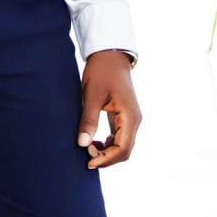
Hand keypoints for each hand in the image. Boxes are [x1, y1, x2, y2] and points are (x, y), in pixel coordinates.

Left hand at [78, 50, 140, 169]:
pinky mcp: (124, 115)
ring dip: (107, 152)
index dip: (106, 160)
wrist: (109, 54)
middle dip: (106, 158)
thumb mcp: (92, 95)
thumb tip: (82, 145)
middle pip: (124, 150)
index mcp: (130, 116)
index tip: (89, 162)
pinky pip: (119, 137)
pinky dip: (108, 144)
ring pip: (122, 145)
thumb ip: (88, 120)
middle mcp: (134, 120)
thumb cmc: (101, 71)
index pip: (123, 148)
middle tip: (86, 154)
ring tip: (88, 148)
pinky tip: (94, 142)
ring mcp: (130, 118)